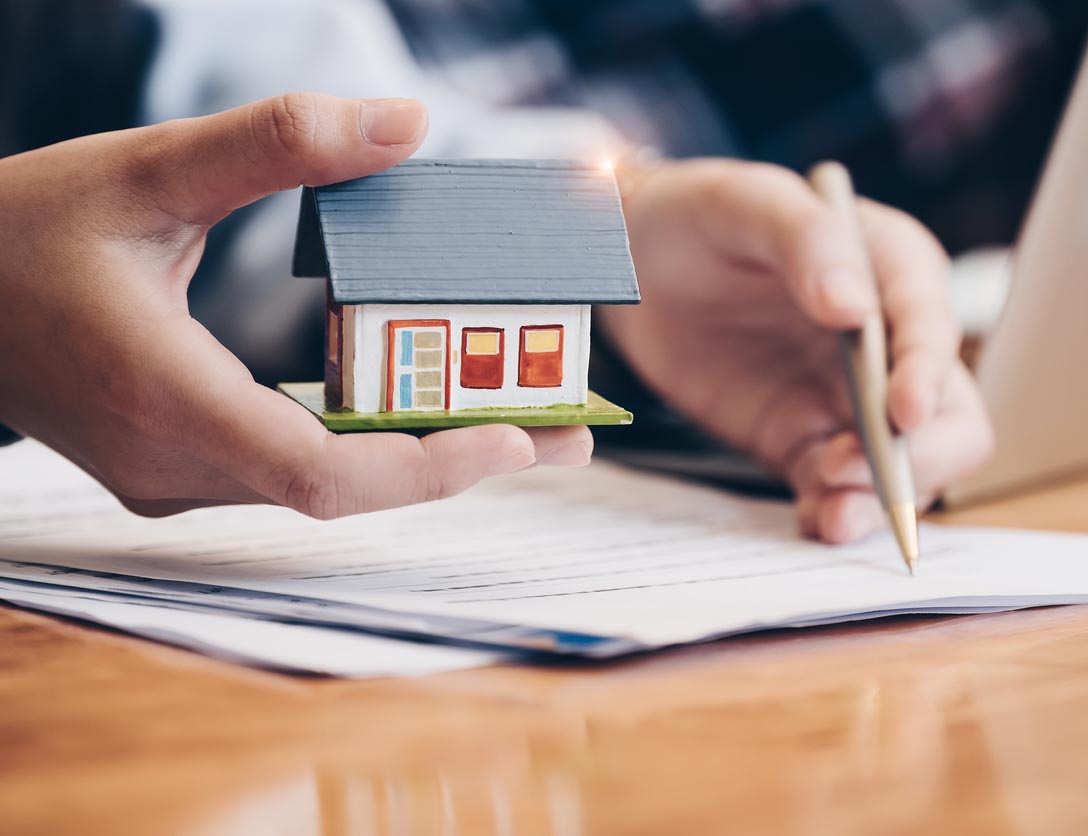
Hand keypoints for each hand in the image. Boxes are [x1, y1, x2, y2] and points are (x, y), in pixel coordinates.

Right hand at [0, 93, 591, 517]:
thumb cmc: (20, 232)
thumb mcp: (144, 170)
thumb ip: (271, 144)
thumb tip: (404, 124)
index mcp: (170, 402)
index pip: (325, 477)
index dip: (432, 470)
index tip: (525, 439)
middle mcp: (177, 463)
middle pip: (347, 493)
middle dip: (461, 463)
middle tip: (568, 428)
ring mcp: (175, 475)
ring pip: (324, 488)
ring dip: (423, 460)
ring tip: (522, 421)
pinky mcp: (178, 462)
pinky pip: (295, 470)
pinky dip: (369, 447)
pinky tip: (422, 411)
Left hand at [602, 159, 992, 541]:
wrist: (633, 264)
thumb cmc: (698, 216)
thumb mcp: (746, 203)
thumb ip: (807, 241)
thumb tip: (856, 308)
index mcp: (891, 269)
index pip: (932, 325)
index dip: (927, 371)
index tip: (901, 411)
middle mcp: (888, 341)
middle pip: (947, 414)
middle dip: (919, 455)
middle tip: (858, 471)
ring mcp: (847, 398)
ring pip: (901, 465)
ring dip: (878, 497)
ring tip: (834, 515)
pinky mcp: (803, 438)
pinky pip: (837, 486)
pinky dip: (835, 510)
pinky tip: (815, 521)